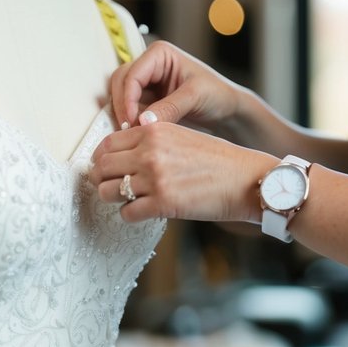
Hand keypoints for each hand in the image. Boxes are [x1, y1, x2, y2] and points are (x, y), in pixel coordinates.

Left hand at [90, 120, 275, 222]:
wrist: (245, 179)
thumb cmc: (217, 159)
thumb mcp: (181, 136)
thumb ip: (152, 140)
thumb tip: (122, 154)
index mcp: (153, 131)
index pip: (107, 144)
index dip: (102, 159)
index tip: (108, 169)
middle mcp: (150, 152)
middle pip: (102, 168)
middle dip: (103, 180)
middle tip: (113, 187)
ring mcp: (155, 178)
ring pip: (108, 191)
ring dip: (114, 199)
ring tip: (129, 200)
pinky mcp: (163, 203)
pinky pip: (126, 213)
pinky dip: (130, 215)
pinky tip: (143, 211)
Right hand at [109, 40, 244, 130]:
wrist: (227, 110)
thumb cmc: (217, 95)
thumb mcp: (195, 97)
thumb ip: (169, 108)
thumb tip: (142, 122)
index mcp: (159, 54)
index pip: (132, 74)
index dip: (127, 97)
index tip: (132, 120)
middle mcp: (148, 65)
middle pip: (120, 83)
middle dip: (122, 106)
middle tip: (129, 129)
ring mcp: (146, 83)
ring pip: (119, 96)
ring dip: (123, 114)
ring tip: (135, 133)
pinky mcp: (145, 100)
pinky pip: (128, 109)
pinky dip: (129, 121)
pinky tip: (138, 133)